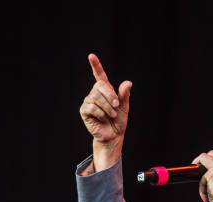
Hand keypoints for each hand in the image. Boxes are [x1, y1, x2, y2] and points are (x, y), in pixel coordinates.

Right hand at [79, 53, 131, 170]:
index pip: (99, 75)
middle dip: (110, 96)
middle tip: (116, 106)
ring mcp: (89, 101)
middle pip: (100, 86)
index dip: (96, 65)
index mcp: (105, 90)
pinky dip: (100, 113)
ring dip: (107, 107)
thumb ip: (125, 95)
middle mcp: (95, 94)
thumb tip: (128, 83)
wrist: (114, 135)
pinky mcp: (84, 111)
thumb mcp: (125, 107)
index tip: (91, 56)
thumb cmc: (119, 121)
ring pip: (96, 97)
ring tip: (111, 115)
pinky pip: (92, 107)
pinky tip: (102, 118)